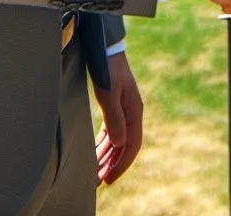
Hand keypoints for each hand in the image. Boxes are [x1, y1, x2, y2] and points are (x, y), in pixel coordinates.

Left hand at [94, 51, 142, 185]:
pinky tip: (96, 153)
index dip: (121, 164)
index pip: (132, 145)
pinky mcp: (115, 106)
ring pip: (118, 140)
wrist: (105, 49)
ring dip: (107, 156)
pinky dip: (104, 144)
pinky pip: (112, 131)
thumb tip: (120, 144)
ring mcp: (124, 109)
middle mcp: (132, 112)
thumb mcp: (109, 94)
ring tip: (95, 171)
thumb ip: (115, 119)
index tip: (109, 179)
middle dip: (112, 164)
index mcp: (135, 110)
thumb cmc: (108, 70)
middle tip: (98, 181)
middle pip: (125, 146)